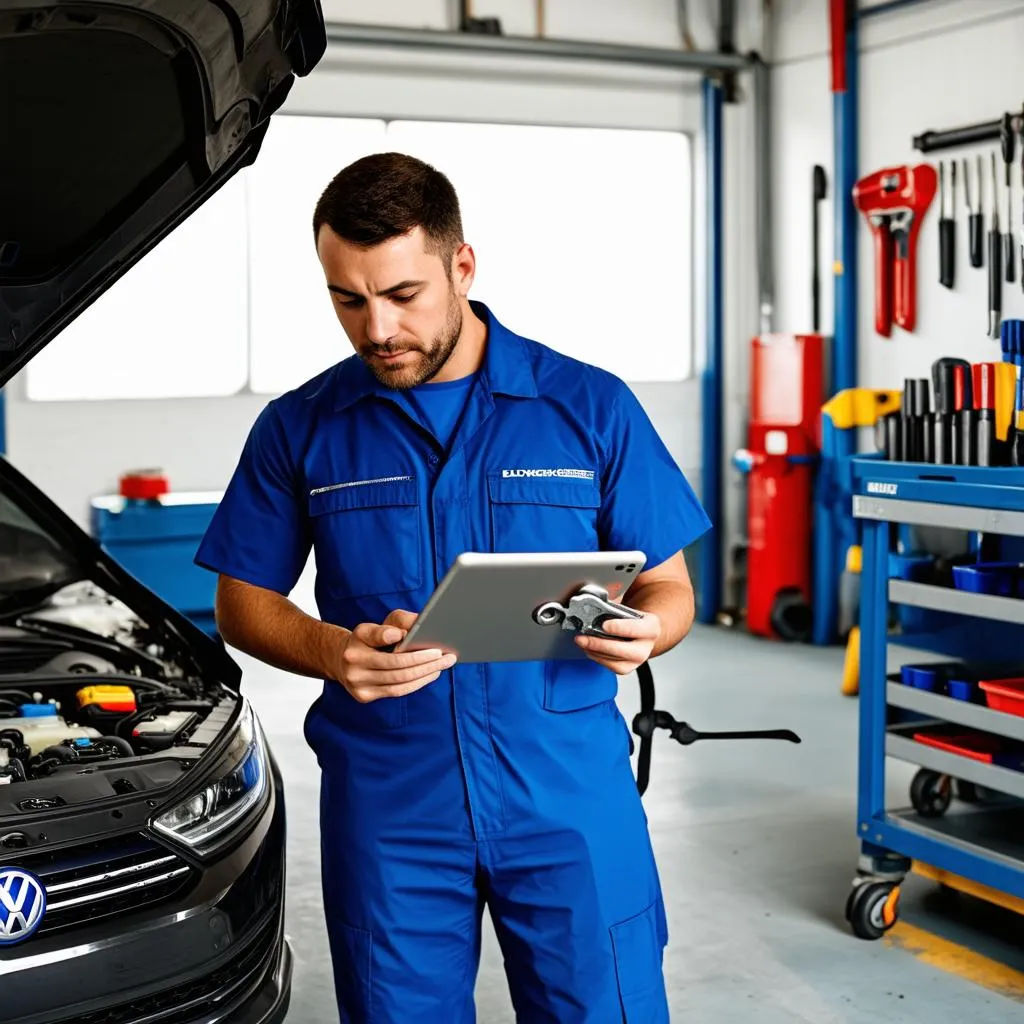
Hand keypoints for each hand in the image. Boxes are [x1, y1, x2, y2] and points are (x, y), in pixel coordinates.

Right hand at [332, 609, 454, 702]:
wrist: (344, 661)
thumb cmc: (370, 639)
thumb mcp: (380, 623)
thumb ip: (398, 621)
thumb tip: (412, 631)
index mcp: (357, 638)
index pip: (376, 635)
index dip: (391, 635)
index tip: (410, 636)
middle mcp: (353, 662)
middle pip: (395, 664)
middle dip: (424, 661)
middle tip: (446, 656)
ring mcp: (357, 683)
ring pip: (398, 681)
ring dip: (425, 674)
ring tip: (443, 665)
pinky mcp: (363, 696)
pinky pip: (396, 692)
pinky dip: (416, 683)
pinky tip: (431, 674)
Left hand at [574, 611, 660, 675]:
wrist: (641, 631)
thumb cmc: (632, 619)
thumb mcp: (628, 607)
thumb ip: (614, 605)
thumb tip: (594, 602)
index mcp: (651, 626)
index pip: (636, 628)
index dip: (620, 627)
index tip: (604, 625)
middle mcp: (647, 645)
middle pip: (626, 650)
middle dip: (601, 645)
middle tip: (583, 638)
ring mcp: (639, 659)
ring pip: (617, 662)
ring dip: (596, 653)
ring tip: (582, 643)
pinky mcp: (629, 667)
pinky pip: (613, 668)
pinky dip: (598, 659)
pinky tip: (589, 650)